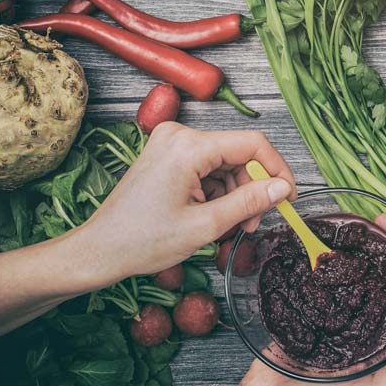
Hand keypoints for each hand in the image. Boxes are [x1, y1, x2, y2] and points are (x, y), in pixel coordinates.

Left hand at [80, 123, 295, 282]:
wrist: (98, 250)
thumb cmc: (142, 241)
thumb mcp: (205, 225)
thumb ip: (249, 202)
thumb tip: (283, 188)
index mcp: (189, 147)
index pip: (252, 144)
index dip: (277, 170)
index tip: (288, 197)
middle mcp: (180, 135)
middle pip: (239, 154)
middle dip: (253, 188)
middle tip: (255, 222)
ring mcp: (172, 143)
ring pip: (226, 162)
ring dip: (237, 193)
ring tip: (233, 225)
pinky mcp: (168, 155)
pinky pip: (208, 167)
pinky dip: (218, 191)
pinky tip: (215, 215)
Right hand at [164, 215, 385, 385]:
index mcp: (378, 340)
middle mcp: (358, 323)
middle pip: (377, 277)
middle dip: (384, 248)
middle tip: (384, 222)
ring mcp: (331, 313)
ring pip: (349, 273)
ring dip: (357, 247)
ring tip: (362, 222)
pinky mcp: (305, 308)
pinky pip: (318, 279)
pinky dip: (326, 258)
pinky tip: (329, 240)